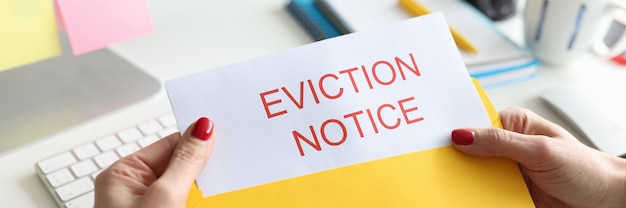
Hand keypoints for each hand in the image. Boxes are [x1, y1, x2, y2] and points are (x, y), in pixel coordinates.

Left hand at [94, 117, 214, 207]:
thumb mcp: (165, 196)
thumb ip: (185, 162)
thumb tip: (201, 129)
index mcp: (121, 174)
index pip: (168, 144)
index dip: (195, 140)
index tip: (221, 134)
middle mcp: (130, 188)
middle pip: (175, 163)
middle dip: (198, 163)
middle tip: (226, 160)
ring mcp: (144, 205)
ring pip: (181, 184)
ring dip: (199, 184)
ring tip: (217, 180)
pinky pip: (180, 200)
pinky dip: (195, 199)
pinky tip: (205, 198)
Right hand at [451, 107, 625, 207]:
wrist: (605, 201)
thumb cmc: (585, 168)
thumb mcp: (542, 150)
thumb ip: (501, 143)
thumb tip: (464, 135)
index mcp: (515, 125)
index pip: (476, 121)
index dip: (456, 127)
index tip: (437, 136)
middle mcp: (508, 146)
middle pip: (470, 150)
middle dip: (457, 157)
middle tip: (439, 163)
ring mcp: (507, 170)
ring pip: (475, 174)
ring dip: (467, 180)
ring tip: (453, 184)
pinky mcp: (508, 192)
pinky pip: (486, 194)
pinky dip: (478, 197)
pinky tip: (470, 198)